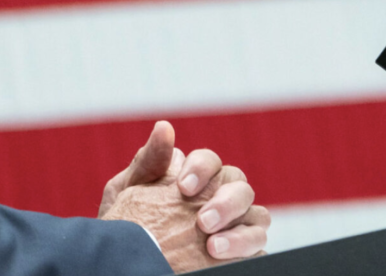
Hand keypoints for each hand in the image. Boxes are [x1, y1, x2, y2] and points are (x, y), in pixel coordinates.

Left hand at [98, 122, 269, 270]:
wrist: (128, 259)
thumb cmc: (126, 223)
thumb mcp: (128, 191)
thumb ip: (148, 161)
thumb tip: (164, 127)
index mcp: (196, 178)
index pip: (211, 162)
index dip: (202, 169)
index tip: (183, 188)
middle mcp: (221, 198)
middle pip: (240, 187)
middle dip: (225, 201)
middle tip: (202, 221)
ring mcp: (236, 227)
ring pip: (258, 216)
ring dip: (240, 230)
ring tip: (212, 245)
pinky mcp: (243, 254)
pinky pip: (260, 247)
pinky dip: (246, 249)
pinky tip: (220, 256)